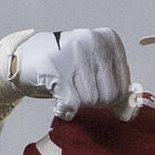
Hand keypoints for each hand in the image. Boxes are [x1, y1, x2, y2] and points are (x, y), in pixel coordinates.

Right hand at [14, 28, 132, 119]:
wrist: (26, 58)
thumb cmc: (66, 66)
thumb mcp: (97, 71)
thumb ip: (117, 91)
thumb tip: (128, 115)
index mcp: (110, 40)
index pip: (124, 87)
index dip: (109, 99)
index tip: (93, 89)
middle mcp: (94, 40)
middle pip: (109, 95)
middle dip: (93, 101)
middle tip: (77, 90)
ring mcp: (74, 51)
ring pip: (90, 100)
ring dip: (76, 103)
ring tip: (66, 87)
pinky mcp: (55, 66)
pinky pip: (71, 103)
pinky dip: (64, 109)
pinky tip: (58, 100)